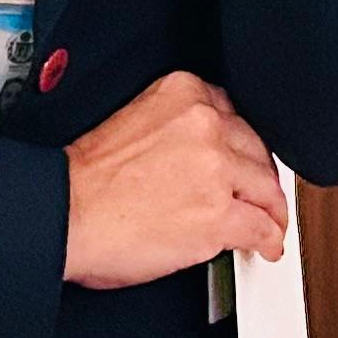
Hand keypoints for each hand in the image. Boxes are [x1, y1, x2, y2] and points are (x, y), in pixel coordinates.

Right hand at [63, 71, 287, 289]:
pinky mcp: (218, 215)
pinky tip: (267, 244)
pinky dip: (268, 239)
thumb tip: (200, 154)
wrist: (67, 212)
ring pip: (265, 189)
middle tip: (259, 194)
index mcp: (183, 93)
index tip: (244, 158)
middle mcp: (204, 125)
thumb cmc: (86, 179)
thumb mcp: (133, 119)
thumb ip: (175, 127)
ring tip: (270, 222)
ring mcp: (216, 170)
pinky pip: (261, 227)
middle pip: (256, 150)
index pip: (235, 115)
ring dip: (271, 209)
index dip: (242, 145)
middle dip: (259, 177)